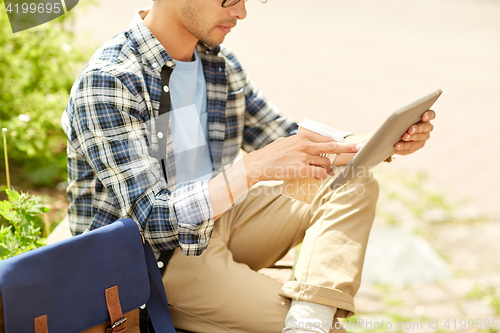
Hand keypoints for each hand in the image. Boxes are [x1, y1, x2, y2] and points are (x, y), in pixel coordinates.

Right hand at [244, 132, 360, 185]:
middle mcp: (305, 145)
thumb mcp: (285, 142)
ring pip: (326, 163)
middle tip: (359, 149)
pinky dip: (322, 176)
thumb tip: (305, 143)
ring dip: (329, 169)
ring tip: (326, 172)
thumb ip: (297, 141)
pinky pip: (319, 173)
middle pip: (332, 147)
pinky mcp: (301, 170)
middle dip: (348, 148)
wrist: (258, 164)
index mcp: (302, 136)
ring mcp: (304, 157)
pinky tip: (320, 177)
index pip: (326, 139)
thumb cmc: (270, 154)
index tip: (348, 144)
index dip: (339, 142)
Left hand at [394, 110, 435, 154]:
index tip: (423, 117)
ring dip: (410, 138)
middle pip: (425, 127)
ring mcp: (423, 138)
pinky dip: (404, 146)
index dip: (428, 115)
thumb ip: (402, 115)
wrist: (393, 134)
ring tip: (403, 138)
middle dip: (417, 128)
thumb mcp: (399, 116)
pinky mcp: (416, 146)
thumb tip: (397, 116)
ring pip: (419, 138)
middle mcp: (426, 128)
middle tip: (409, 130)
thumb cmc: (398, 121)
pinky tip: (397, 146)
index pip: (431, 115)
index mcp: (424, 117)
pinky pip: (412, 147)